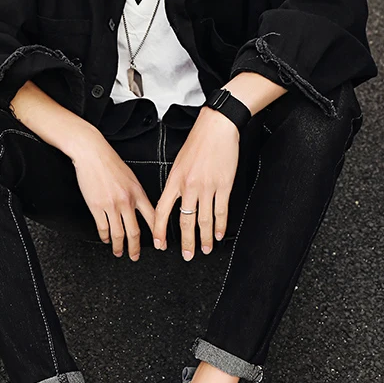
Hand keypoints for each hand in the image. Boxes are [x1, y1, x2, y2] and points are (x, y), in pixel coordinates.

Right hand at [70, 135, 156, 260]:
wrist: (92, 153)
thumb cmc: (110, 162)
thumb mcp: (131, 177)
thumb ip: (136, 193)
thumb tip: (140, 208)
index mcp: (138, 192)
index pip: (152, 218)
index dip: (158, 234)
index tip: (160, 245)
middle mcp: (127, 201)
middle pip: (135, 232)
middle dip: (136, 248)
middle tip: (135, 256)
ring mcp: (111, 205)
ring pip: (118, 233)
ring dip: (119, 246)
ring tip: (119, 252)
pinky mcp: (96, 206)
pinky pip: (103, 227)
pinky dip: (105, 237)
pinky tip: (106, 239)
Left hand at [153, 108, 239, 258]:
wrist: (216, 127)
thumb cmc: (198, 141)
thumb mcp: (179, 162)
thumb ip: (176, 183)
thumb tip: (175, 200)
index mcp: (174, 180)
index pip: (162, 211)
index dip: (159, 230)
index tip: (160, 244)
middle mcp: (189, 186)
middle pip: (184, 221)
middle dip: (186, 242)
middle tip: (187, 255)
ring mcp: (207, 187)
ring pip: (204, 220)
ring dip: (205, 238)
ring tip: (206, 249)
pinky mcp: (224, 185)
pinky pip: (221, 211)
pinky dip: (221, 225)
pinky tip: (220, 234)